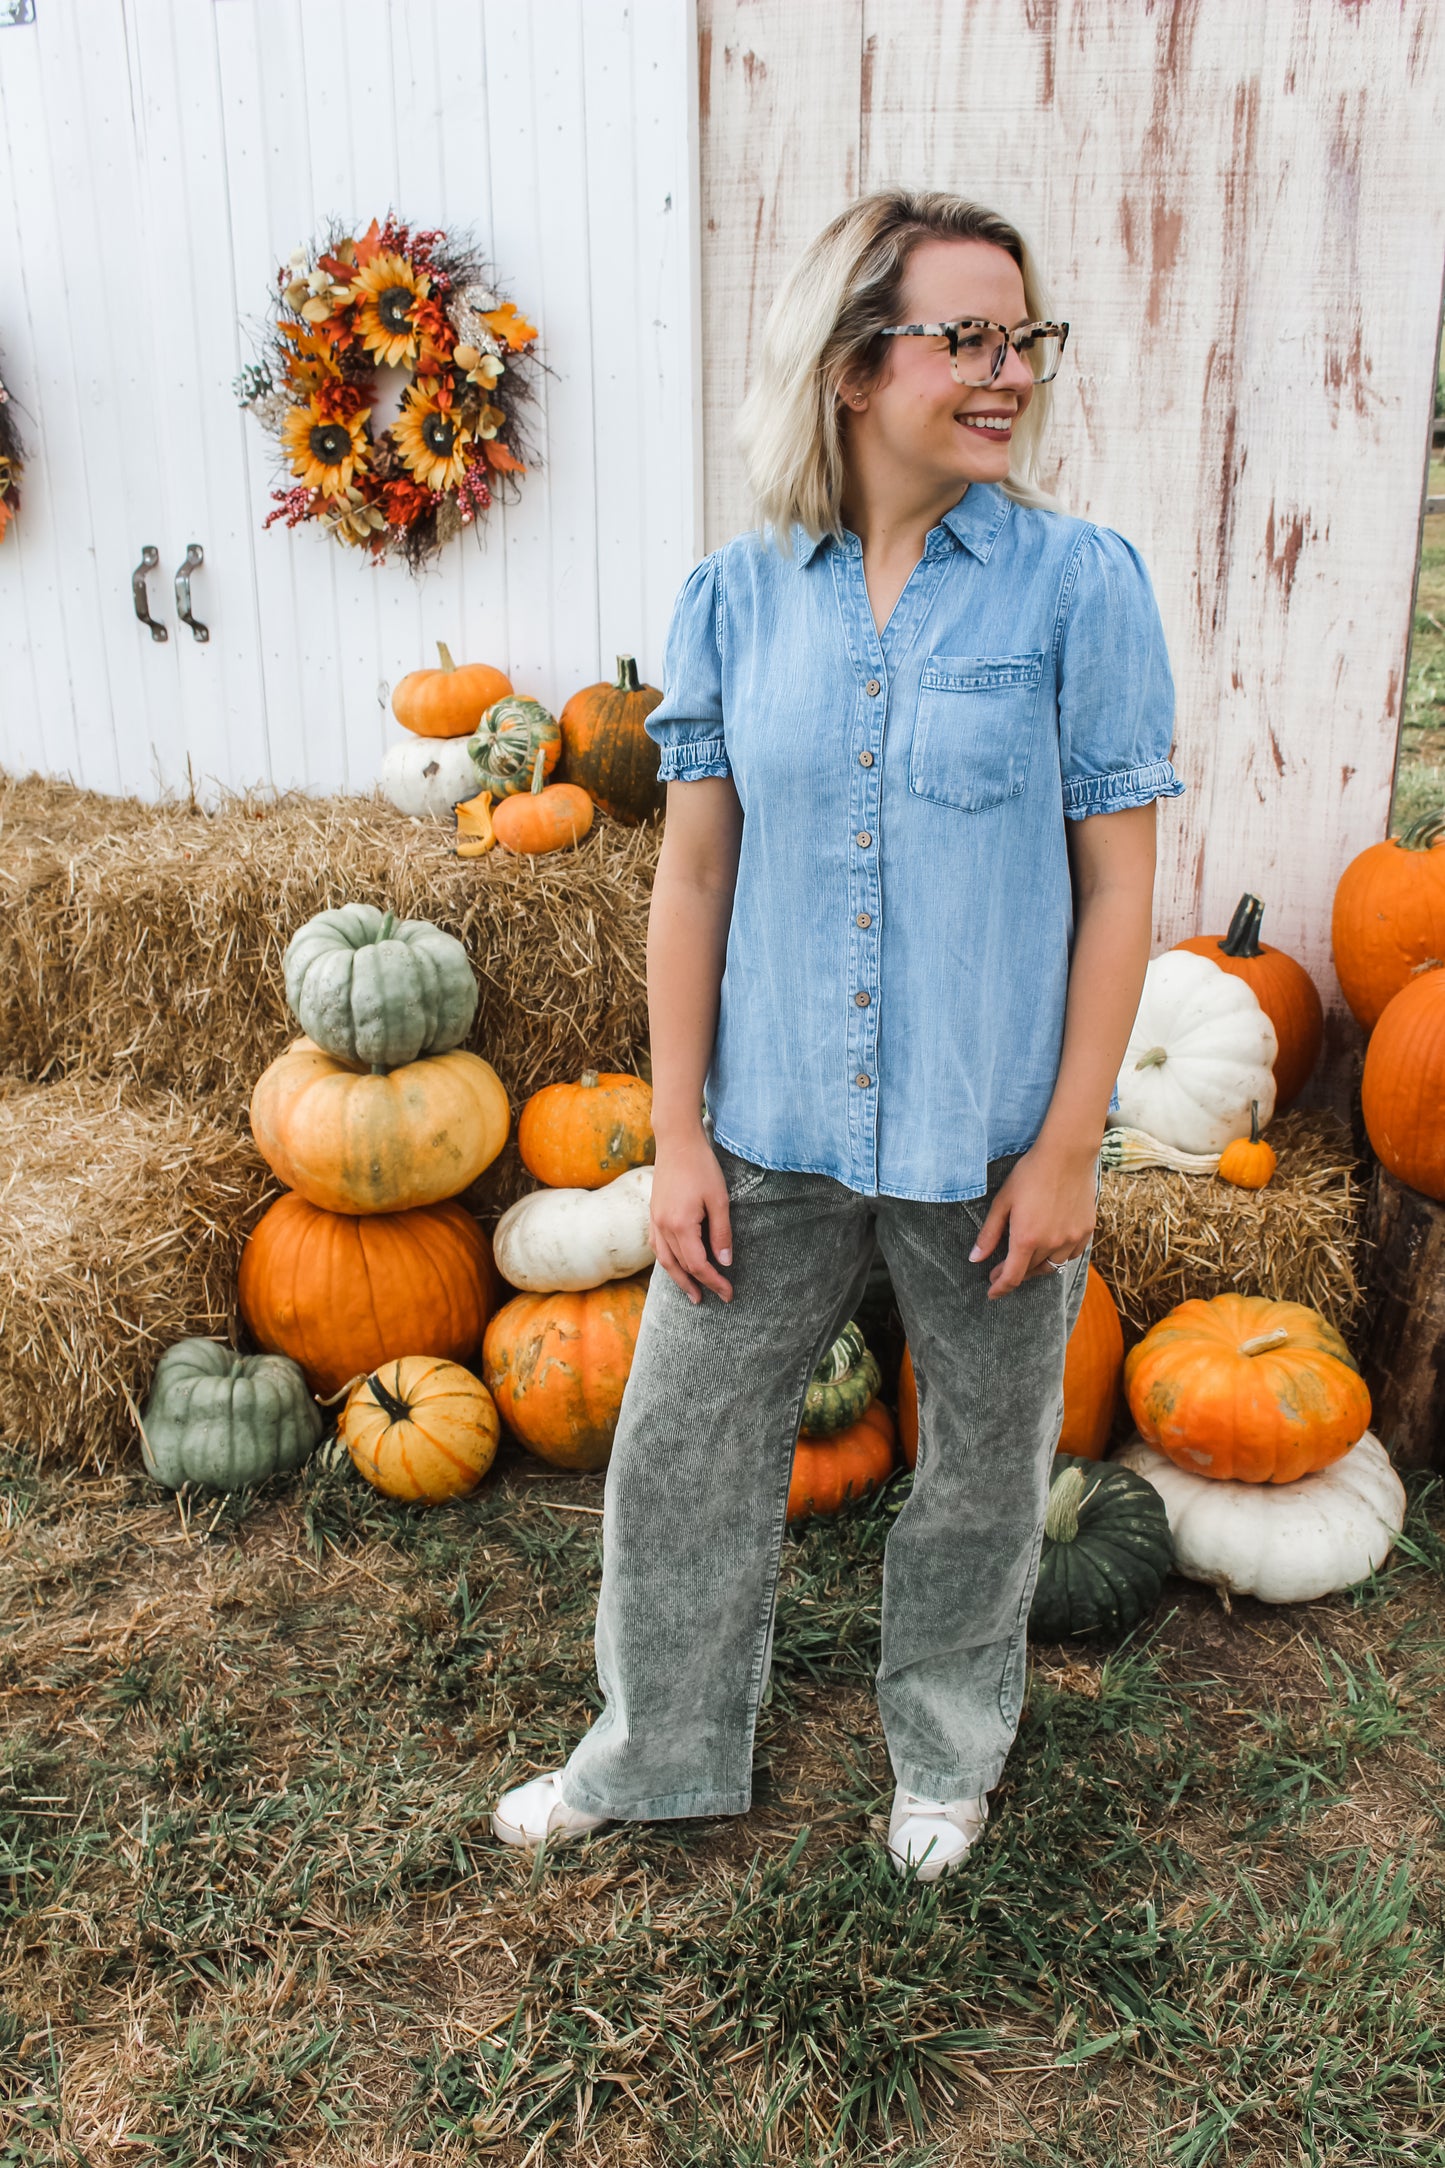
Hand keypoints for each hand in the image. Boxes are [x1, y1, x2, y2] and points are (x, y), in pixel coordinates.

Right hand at [648, 1134, 733, 1303]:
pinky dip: (667, 1260)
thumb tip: (725, 1262)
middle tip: (714, 1299)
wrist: (677, 1141)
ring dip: (678, 1278)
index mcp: (681, 1225)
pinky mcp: (653, 1213)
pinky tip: (674, 1265)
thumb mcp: (719, 1200)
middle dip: (698, 1285)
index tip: (729, 1293)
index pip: (699, 1265)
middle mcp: (663, 1226)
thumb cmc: (702, 1167)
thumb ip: (721, 1233)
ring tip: (692, 1292)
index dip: (715, 1282)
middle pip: (680, 1266)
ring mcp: (655, 1220)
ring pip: (665, 1259)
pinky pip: (657, 1246)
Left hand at [967, 1136, 1097, 1300]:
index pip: (1012, 1277)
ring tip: (1024, 1260)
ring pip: (1052, 1266)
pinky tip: (1049, 1249)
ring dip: (1035, 1268)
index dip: (1000, 1288)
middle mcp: (1051, 1244)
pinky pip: (1070, 1255)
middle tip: (1000, 1270)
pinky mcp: (1086, 1231)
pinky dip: (1057, 1257)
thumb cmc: (1030, 1174)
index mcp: (1026, 1239)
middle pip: (1030, 1272)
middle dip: (1013, 1274)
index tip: (991, 1292)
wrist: (1067, 1155)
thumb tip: (975, 1259)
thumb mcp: (1002, 1202)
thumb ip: (989, 1234)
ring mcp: (1071, 1239)